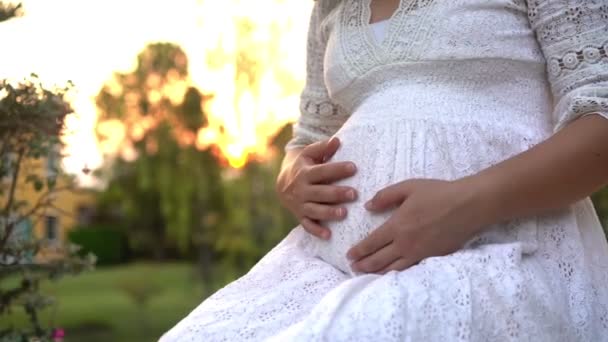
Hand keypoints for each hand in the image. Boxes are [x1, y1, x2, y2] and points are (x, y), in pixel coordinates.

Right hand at [276, 137, 357, 238]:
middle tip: (354, 193)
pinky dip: (316, 230)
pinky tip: (328, 235)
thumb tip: (337, 140)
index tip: (353, 167)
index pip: (322, 171)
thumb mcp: (310, 154)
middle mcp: (301, 189)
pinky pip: (307, 225)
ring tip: (344, 213)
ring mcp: (300, 204)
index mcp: (305, 173)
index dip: (337, 169)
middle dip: (336, 193)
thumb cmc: (304, 166)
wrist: (282, 183)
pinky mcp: (300, 216)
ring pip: (314, 209)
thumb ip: (323, 147)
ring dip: (328, 212)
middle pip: (320, 192)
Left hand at [347, 178, 482, 273]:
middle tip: (353, 267)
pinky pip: (410, 269)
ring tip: (367, 274)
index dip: (359, 250)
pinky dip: (397, 273)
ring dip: (377, 272)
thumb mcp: (408, 187)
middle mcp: (406, 243)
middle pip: (379, 259)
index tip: (349, 255)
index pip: (372, 242)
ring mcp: (420, 253)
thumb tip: (368, 206)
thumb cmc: (439, 193)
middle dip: (363, 264)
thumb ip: (386, 196)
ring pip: (393, 268)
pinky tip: (392, 274)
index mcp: (397, 226)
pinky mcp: (432, 258)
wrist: (469, 206)